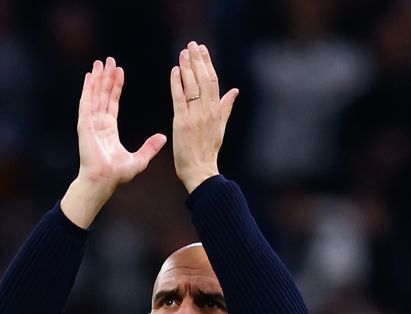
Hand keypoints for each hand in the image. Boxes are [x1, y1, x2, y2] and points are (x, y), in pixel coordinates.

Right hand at [60, 57, 164, 228]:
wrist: (103, 181)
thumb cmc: (117, 175)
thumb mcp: (139, 159)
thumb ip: (150, 147)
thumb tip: (163, 137)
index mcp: (108, 129)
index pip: (112, 102)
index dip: (115, 87)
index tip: (119, 71)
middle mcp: (98, 123)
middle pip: (103, 95)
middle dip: (106, 77)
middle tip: (109, 60)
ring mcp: (90, 123)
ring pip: (94, 95)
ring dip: (97, 78)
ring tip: (100, 62)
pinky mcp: (85, 124)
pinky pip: (86, 103)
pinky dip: (87, 89)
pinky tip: (89, 76)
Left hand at [170, 42, 238, 192]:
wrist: (201, 171)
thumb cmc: (208, 151)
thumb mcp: (221, 127)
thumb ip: (226, 107)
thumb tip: (234, 90)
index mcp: (217, 111)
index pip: (213, 81)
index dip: (207, 63)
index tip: (202, 49)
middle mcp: (208, 111)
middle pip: (204, 79)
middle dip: (197, 60)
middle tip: (191, 45)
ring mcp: (195, 116)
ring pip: (192, 86)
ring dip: (187, 67)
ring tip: (183, 52)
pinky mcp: (182, 123)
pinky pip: (180, 99)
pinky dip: (177, 84)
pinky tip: (175, 70)